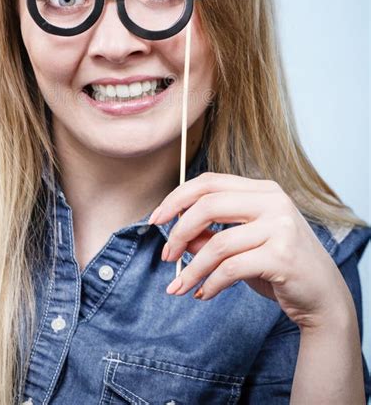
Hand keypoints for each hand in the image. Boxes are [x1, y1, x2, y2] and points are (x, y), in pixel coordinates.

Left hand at [149, 172, 352, 329]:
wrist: (323, 296)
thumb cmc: (279, 265)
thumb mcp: (243, 244)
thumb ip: (211, 235)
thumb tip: (177, 236)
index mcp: (263, 189)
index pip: (209, 182)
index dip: (177, 198)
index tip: (156, 219)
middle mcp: (273, 201)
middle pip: (208, 204)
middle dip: (179, 231)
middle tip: (166, 255)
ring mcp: (280, 227)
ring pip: (217, 243)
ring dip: (192, 268)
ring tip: (179, 285)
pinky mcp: (282, 256)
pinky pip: (230, 268)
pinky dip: (210, 283)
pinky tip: (204, 293)